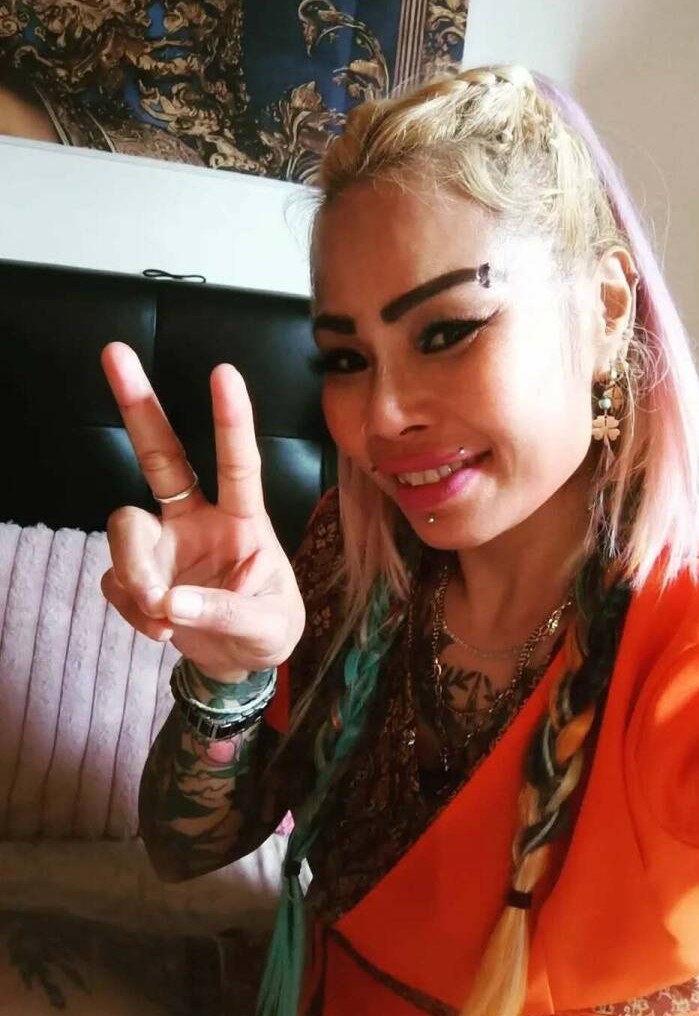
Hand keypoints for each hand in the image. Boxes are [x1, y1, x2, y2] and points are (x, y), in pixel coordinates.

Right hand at [99, 342, 304, 682]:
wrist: (240, 664)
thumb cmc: (267, 627)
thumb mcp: (267, 626)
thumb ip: (225, 612)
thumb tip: (172, 603)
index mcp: (243, 519)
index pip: (238, 464)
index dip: (230, 421)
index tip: (224, 371)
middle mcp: (197, 518)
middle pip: (161, 456)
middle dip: (138, 405)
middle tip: (115, 352)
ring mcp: (163, 543)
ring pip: (125, 528)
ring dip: (135, 571)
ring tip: (162, 615)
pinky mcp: (137, 573)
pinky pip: (116, 582)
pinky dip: (134, 611)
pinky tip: (161, 629)